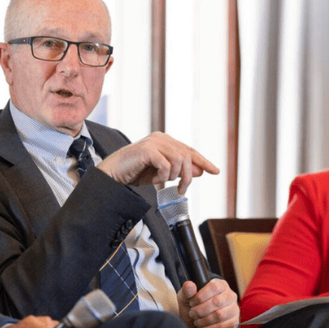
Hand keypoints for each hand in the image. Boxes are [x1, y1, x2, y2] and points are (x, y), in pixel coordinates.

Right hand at [97, 132, 218, 193]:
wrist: (113, 173)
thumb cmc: (135, 172)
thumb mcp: (162, 173)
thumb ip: (179, 170)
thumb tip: (199, 171)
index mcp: (165, 141)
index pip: (189, 150)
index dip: (203, 161)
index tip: (215, 171)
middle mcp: (161, 138)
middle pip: (187, 156)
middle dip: (188, 175)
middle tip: (182, 189)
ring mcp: (154, 142)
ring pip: (179, 160)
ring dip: (176, 176)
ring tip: (166, 183)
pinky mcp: (147, 149)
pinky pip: (166, 164)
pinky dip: (164, 175)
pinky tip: (158, 179)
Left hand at [177, 280, 238, 327]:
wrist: (196, 326)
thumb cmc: (192, 308)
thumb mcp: (185, 298)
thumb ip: (186, 291)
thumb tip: (190, 285)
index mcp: (219, 285)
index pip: (214, 287)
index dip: (201, 296)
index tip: (191, 303)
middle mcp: (230, 295)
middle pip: (218, 301)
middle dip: (201, 310)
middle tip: (192, 314)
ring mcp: (234, 309)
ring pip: (220, 315)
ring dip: (204, 321)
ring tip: (197, 322)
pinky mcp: (233, 323)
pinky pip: (223, 327)